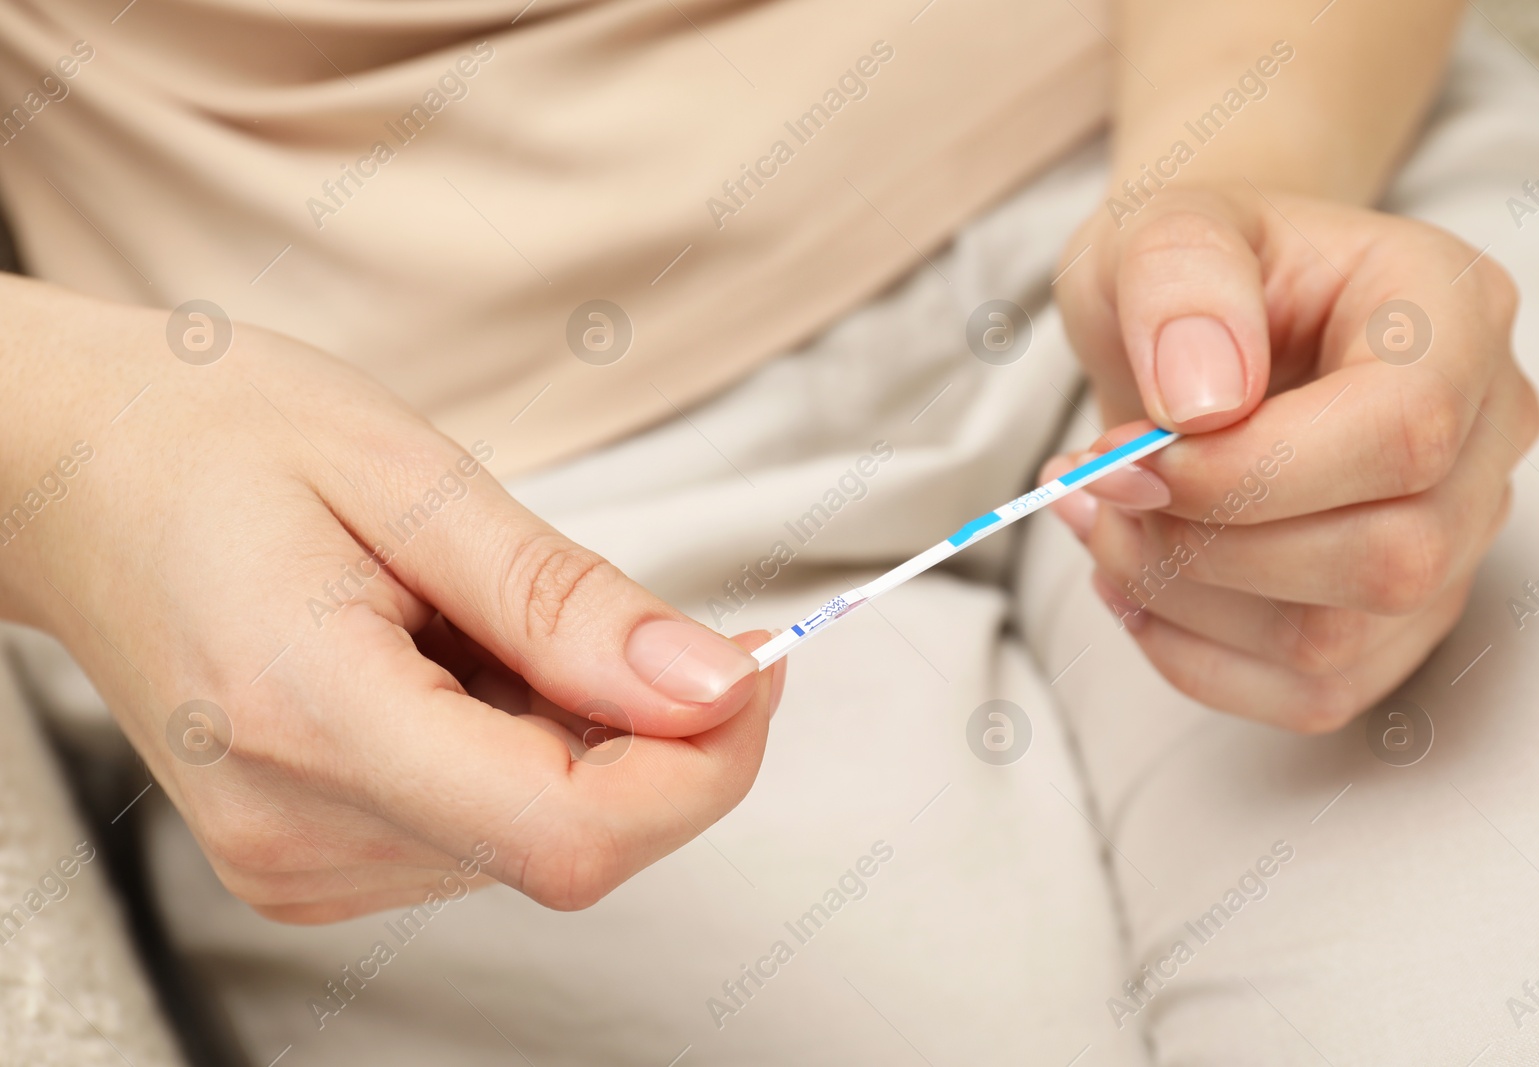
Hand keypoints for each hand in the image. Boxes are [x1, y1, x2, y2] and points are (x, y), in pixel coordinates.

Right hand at [0, 275, 781, 921]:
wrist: (71, 476)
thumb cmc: (212, 438)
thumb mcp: (406, 474)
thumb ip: (562, 601)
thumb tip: (710, 685)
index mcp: (309, 718)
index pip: (571, 833)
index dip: (701, 767)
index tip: (751, 665)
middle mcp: (298, 830)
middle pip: (572, 839)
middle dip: (652, 733)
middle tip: (628, 609)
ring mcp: (300, 861)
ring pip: (543, 833)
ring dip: (578, 730)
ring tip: (482, 615)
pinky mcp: (314, 858)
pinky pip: (489, 825)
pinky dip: (525, 743)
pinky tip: (458, 660)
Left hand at [1043, 183, 1538, 730]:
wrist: (1191, 328)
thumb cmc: (1186, 276)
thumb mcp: (1156, 229)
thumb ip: (1179, 281)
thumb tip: (1205, 401)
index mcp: (1451, 312)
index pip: (1404, 433)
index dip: (1249, 472)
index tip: (1126, 455)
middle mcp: (1483, 433)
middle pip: (1390, 558)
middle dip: (1205, 546)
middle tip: (1097, 488)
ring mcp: (1454, 538)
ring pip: (1340, 642)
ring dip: (1181, 598)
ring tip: (1099, 519)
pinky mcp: (1397, 621)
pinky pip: (1310, 694)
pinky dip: (1192, 654)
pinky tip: (1134, 578)